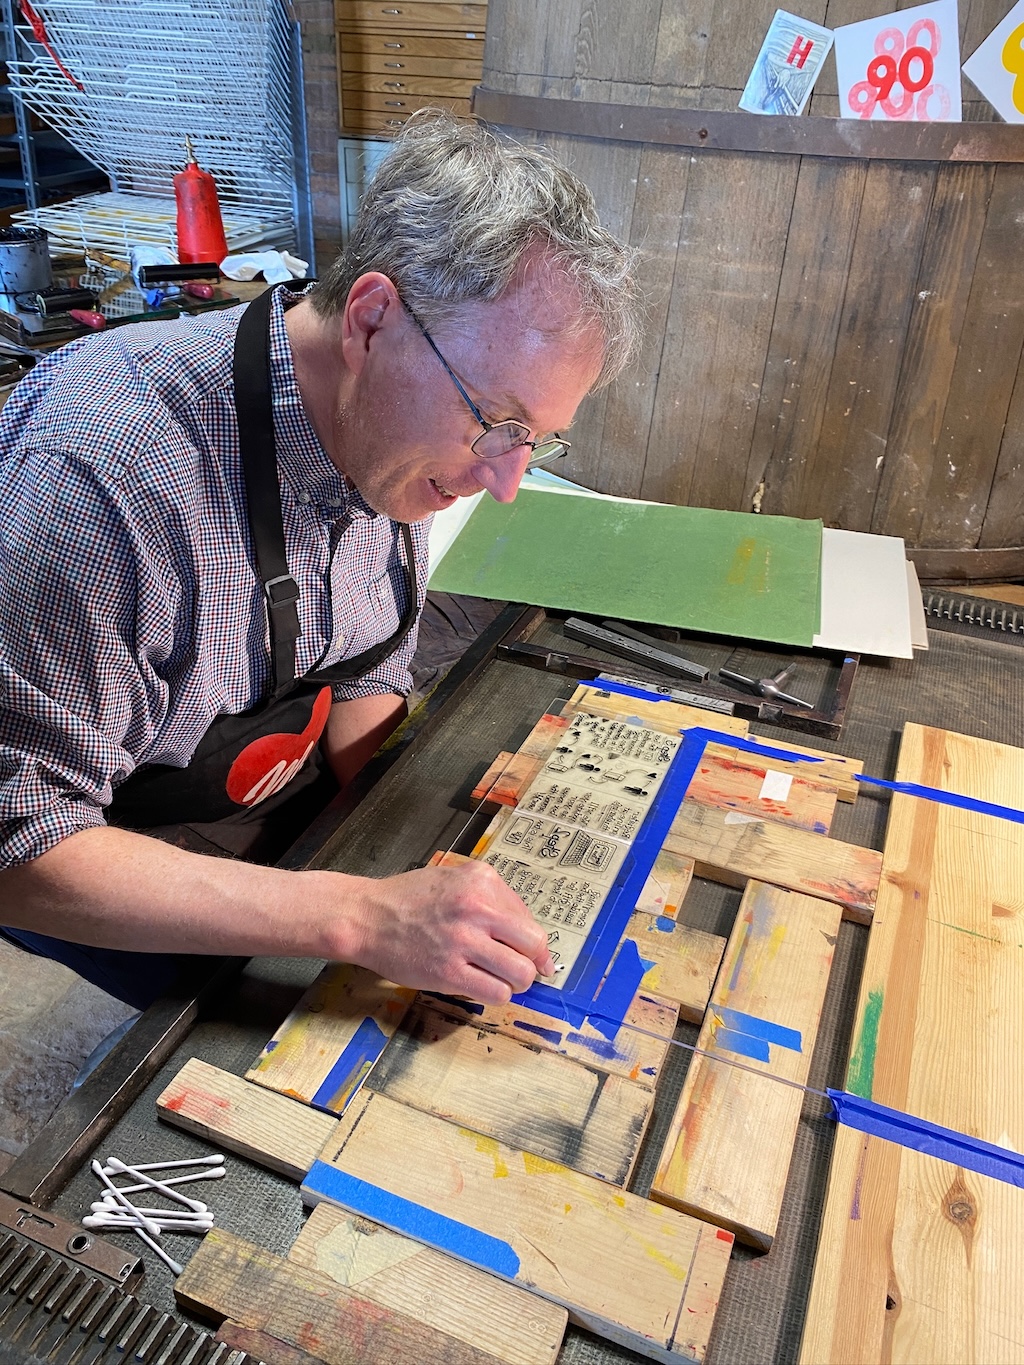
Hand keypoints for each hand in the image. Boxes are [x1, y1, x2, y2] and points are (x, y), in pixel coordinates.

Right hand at [339, 861, 554, 1004]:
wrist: (366, 917)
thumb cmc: (408, 899)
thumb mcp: (454, 879)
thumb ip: (491, 899)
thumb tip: (528, 934)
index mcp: (482, 880)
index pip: (528, 917)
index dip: (533, 943)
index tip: (534, 956)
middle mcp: (476, 907)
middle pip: (534, 944)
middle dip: (531, 962)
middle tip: (519, 969)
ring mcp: (463, 941)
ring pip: (520, 974)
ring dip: (515, 982)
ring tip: (499, 979)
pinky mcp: (449, 972)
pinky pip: (496, 992)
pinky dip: (496, 994)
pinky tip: (480, 986)